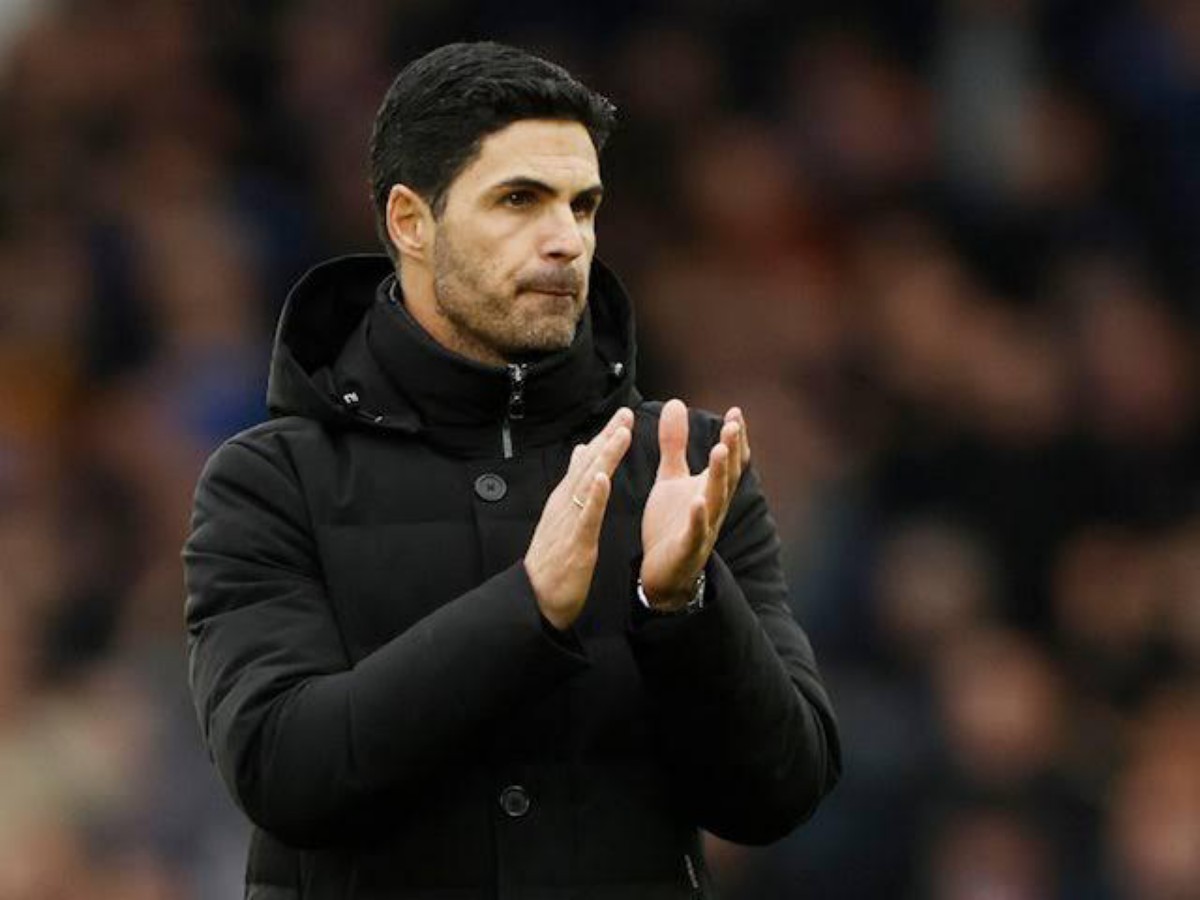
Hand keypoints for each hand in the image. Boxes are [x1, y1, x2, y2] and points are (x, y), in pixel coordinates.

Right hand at [525, 407, 633, 629]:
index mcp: (566, 498)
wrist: (535, 596)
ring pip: (589, 483)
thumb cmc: (552, 559)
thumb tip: (579, 453)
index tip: (621, 416)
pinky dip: (595, 496)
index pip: (587, 462)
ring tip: (619, 435)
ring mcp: (570, 521)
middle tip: (625, 414)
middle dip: (608, 438)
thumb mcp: (563, 516)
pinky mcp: (576, 541)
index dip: (604, 438)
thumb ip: (573, 484)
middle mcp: (566, 504)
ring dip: (604, 458)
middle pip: (589, 465)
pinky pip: (587, 516)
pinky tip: (604, 478)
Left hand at [640, 400, 749, 609]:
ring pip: (716, 500)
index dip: (735, 439)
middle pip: (726, 476)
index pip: (728, 461)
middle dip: (731, 450)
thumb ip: (674, 444)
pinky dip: (699, 517)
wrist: (661, 573)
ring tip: (719, 450)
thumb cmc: (670, 523)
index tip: (736, 412)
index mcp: (709, 489)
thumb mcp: (670, 478)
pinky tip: (698, 501)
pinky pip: (696, 532)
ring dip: (719, 475)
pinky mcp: (687, 549)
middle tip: (733, 425)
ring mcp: (703, 528)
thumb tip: (675, 403)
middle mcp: (712, 507)